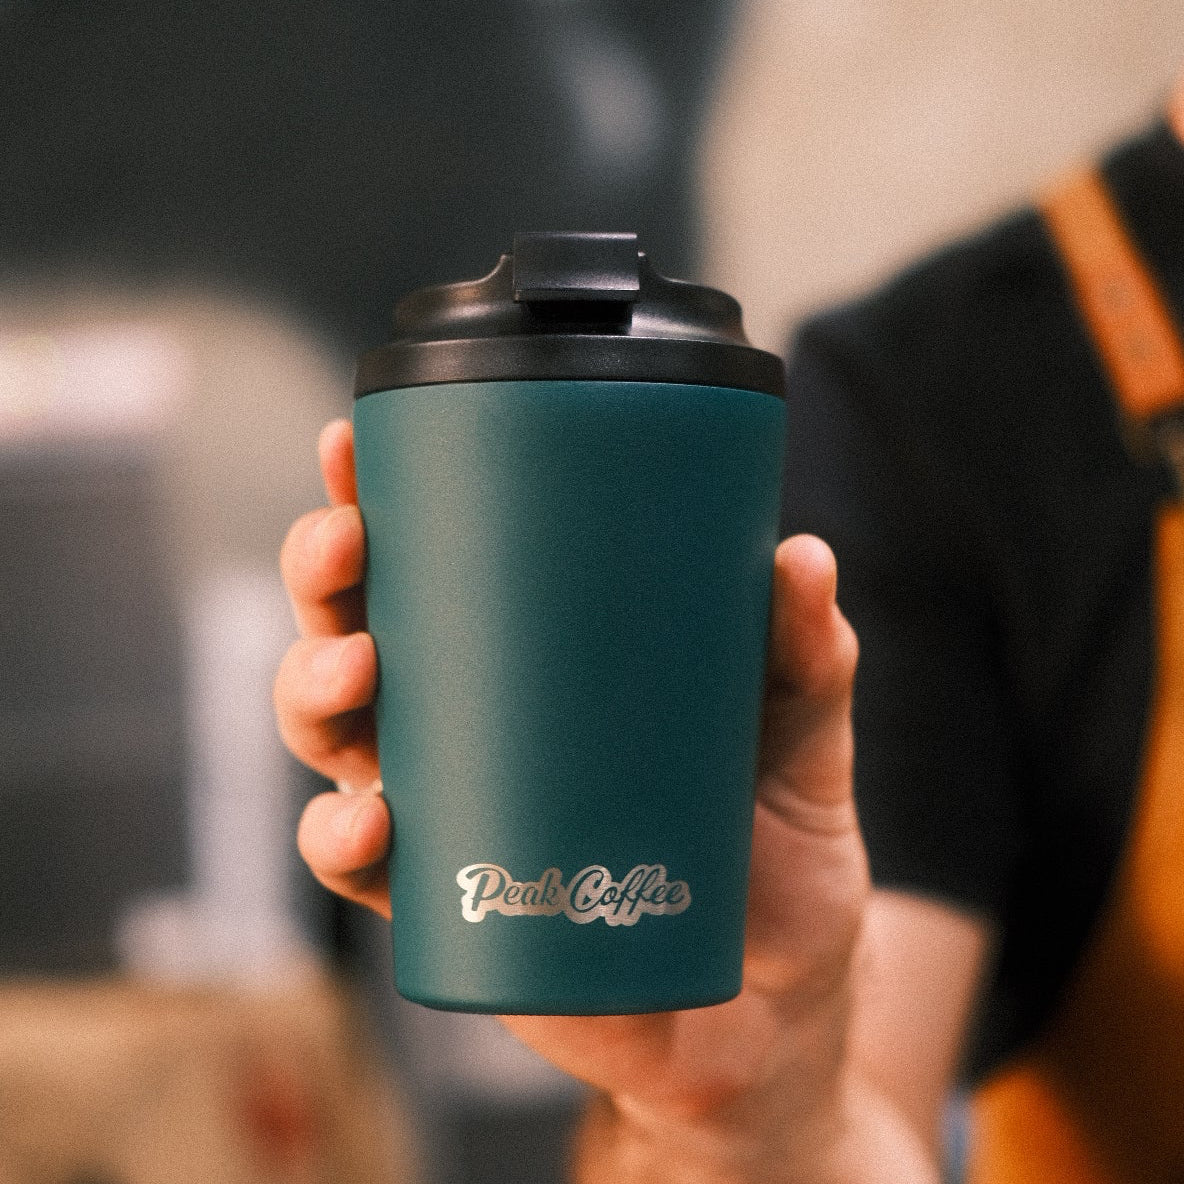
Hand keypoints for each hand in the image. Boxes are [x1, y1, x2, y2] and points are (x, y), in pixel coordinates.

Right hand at [276, 419, 870, 1181]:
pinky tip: (367, 818)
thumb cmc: (777, 869)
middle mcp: (481, 725)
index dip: (384, 501)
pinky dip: (339, 838)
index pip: (447, 565)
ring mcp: (459, 813)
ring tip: (352, 675)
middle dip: (326, 581)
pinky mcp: (455, 904)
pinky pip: (362, 866)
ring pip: (337, 736)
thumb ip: (807, 660)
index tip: (353, 448)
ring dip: (310, 692)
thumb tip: (800, 555)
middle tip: (346, 549)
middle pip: (363, 631)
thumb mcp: (804, 750)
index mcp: (545, 663)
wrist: (769, 1020)